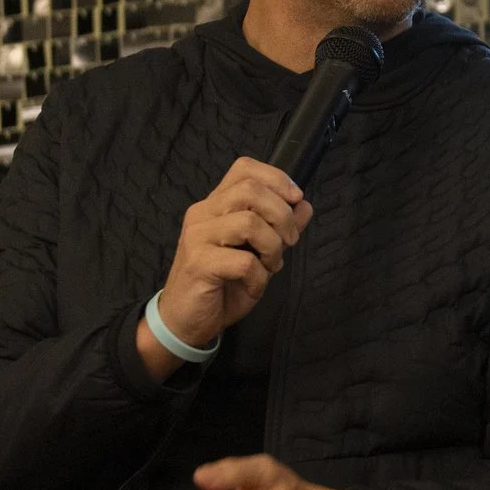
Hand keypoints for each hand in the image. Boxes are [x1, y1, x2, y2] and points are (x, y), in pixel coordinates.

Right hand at [137, 157, 310, 377]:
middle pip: (251, 190)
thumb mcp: (258, 252)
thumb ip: (279, 227)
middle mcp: (203, 213)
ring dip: (272, 247)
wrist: (185, 321)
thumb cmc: (221, 285)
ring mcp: (198, 237)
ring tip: (269, 266)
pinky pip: (244, 261)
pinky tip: (253, 286)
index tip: (295, 200)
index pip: (244, 168)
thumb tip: (304, 205)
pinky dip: (259, 277)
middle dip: (282, 216)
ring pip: (249, 222)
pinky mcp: (199, 263)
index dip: (276, 178)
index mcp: (215, 205)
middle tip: (288, 242)